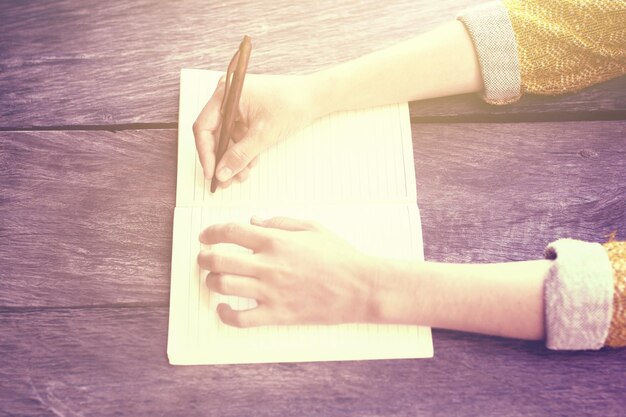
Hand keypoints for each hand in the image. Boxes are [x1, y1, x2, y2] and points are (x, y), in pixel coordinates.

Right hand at [193, 74, 317, 187]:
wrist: (315, 98)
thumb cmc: (292, 105)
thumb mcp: (264, 134)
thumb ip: (240, 155)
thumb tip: (221, 173)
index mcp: (227, 93)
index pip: (204, 126)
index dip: (206, 153)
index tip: (211, 173)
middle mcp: (227, 97)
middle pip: (213, 134)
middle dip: (221, 159)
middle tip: (224, 181)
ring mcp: (236, 106)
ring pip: (226, 139)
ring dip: (233, 159)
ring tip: (242, 176)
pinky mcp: (246, 114)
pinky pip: (237, 136)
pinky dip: (243, 151)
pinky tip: (250, 164)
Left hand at [197, 217, 378, 326]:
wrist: (360, 287)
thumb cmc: (340, 256)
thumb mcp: (312, 228)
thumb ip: (280, 222)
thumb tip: (253, 220)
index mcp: (276, 241)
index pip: (231, 232)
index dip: (211, 232)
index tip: (206, 236)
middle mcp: (268, 265)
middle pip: (219, 259)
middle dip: (204, 257)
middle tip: (204, 257)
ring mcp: (270, 291)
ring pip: (223, 285)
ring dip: (211, 281)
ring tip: (214, 279)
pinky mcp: (276, 314)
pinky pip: (240, 319)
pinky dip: (225, 314)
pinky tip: (224, 309)